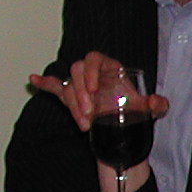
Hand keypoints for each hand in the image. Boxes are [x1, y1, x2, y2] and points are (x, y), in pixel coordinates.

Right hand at [26, 51, 170, 133]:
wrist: (125, 133)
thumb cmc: (136, 115)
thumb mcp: (151, 111)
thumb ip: (157, 105)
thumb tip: (155, 102)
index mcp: (110, 69)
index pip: (94, 58)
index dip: (91, 71)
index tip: (93, 89)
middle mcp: (94, 74)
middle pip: (77, 71)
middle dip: (80, 93)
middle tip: (90, 113)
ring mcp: (81, 86)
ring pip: (68, 87)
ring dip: (73, 106)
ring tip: (85, 124)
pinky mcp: (71, 98)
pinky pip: (55, 87)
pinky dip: (44, 84)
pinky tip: (33, 80)